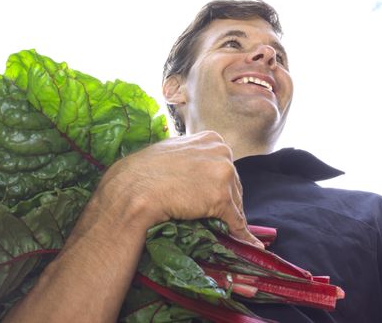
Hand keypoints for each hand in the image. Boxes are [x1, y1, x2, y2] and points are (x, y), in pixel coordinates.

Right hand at [95, 130, 263, 247]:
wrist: (134, 189)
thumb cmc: (143, 171)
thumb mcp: (171, 151)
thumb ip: (191, 155)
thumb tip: (198, 169)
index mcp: (211, 138)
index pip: (223, 164)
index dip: (217, 183)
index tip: (209, 195)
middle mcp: (222, 151)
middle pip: (233, 182)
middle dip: (224, 199)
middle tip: (208, 213)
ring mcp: (223, 173)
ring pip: (235, 202)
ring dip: (227, 216)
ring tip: (219, 228)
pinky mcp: (221, 198)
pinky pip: (236, 221)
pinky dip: (241, 235)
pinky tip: (248, 244)